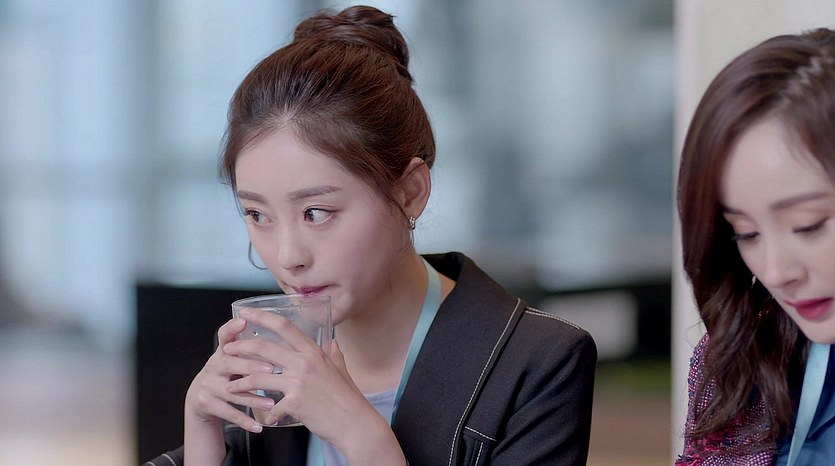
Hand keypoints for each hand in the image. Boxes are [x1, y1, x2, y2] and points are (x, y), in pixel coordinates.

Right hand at [184, 317, 276, 433]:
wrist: (200, 399)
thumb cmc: (227, 374)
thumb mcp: (234, 359)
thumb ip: (251, 348)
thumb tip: (284, 336)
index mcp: (222, 352)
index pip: (224, 335)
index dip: (232, 327)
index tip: (244, 320)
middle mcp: (213, 366)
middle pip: (231, 364)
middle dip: (250, 366)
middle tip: (270, 369)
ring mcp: (209, 386)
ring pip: (233, 392)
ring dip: (253, 398)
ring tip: (272, 403)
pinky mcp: (208, 404)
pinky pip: (229, 413)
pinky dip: (245, 420)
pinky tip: (259, 426)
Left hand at [223, 309, 378, 444]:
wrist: (353, 421)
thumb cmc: (348, 396)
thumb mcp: (340, 369)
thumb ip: (333, 354)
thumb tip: (332, 342)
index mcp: (313, 351)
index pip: (284, 326)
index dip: (262, 317)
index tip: (246, 313)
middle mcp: (304, 363)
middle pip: (264, 347)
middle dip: (240, 348)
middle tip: (228, 350)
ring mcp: (298, 382)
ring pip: (258, 376)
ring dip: (240, 382)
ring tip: (231, 385)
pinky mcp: (294, 402)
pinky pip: (272, 407)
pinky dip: (267, 413)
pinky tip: (266, 417)